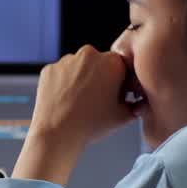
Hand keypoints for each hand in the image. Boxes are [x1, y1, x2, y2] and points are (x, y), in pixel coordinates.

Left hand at [12, 46, 134, 185]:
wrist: (58, 133)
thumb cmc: (91, 125)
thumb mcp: (123, 116)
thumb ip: (135, 104)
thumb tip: (137, 102)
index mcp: (113, 62)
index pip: (121, 68)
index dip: (120, 83)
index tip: (115, 97)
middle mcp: (89, 54)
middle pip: (99, 64)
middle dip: (100, 78)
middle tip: (96, 101)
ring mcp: (66, 60)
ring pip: (78, 68)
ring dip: (81, 80)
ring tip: (79, 103)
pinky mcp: (49, 68)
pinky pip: (61, 74)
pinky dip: (63, 84)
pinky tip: (65, 101)